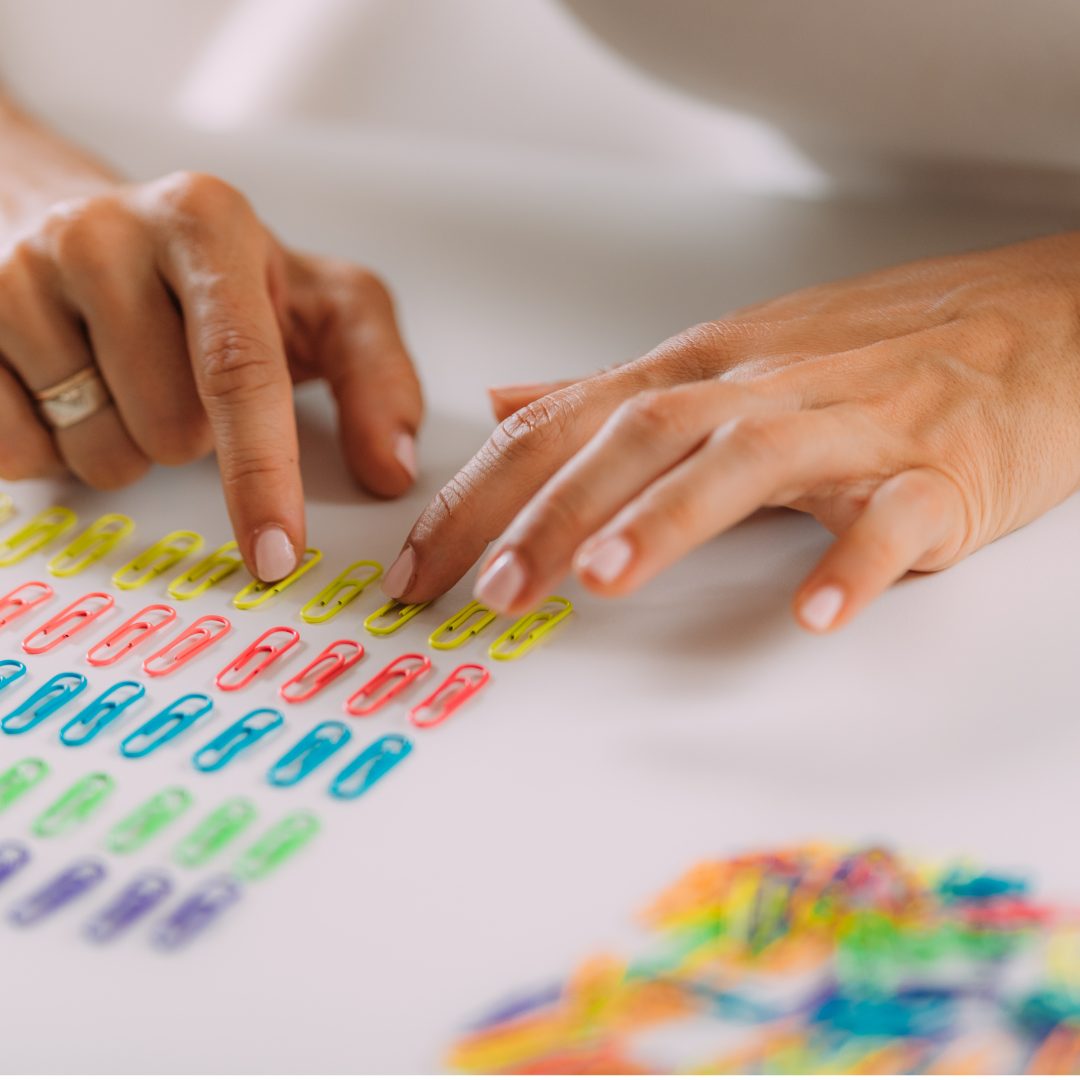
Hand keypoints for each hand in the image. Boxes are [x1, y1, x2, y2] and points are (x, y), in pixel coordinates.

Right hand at [0, 171, 421, 579]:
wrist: (73, 216)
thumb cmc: (217, 280)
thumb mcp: (318, 304)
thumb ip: (377, 377)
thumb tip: (392, 473)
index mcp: (205, 221)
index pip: (238, 371)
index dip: (261, 474)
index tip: (275, 556)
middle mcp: (101, 233)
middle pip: (170, 431)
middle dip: (191, 439)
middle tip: (179, 379)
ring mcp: (11, 274)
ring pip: (96, 452)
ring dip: (127, 446)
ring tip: (121, 378)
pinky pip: (19, 456)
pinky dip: (56, 449)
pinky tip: (63, 387)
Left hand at [385, 232, 1079, 631]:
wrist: (1025, 325)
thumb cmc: (861, 353)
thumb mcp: (719, 361)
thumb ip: (604, 393)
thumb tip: (505, 404)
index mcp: (698, 372)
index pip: (562, 427)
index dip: (480, 494)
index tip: (420, 568)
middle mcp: (758, 391)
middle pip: (637, 437)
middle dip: (552, 513)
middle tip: (488, 590)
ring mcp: (849, 427)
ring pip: (747, 460)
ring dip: (670, 517)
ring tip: (604, 582)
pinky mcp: (935, 472)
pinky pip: (892, 515)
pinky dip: (853, 559)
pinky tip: (813, 610)